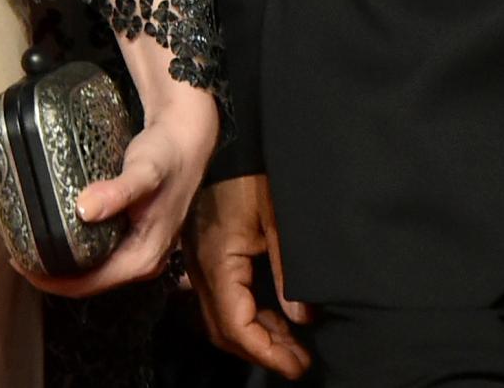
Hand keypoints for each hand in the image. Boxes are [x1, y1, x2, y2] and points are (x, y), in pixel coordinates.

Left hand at [22, 74, 219, 299]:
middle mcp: (142, 260)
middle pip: (89, 281)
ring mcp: (140, 248)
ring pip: (94, 267)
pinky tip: (58, 229)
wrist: (187, 136)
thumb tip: (84, 210)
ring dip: (63, 261)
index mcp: (143, 258)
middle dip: (53, 273)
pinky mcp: (135, 233)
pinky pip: (99, 252)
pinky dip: (75, 247)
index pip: (89, 285)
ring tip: (32, 243)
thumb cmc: (166, 155)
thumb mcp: (144, 172)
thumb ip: (117, 192)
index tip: (19, 263)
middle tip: (19, 253)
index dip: (51, 280)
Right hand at [186, 173, 312, 377]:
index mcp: (218, 262)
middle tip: (299, 361)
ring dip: (255, 335)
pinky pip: (223, 298)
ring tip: (293, 345)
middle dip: (262, 350)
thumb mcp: (278, 222)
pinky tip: (274, 318)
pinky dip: (247, 315)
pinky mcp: (205, 255)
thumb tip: (303, 320)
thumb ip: (287, 273)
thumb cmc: (251, 174)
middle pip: (225, 330)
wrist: (223, 139)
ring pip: (222, 318)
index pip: (237, 324)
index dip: (267, 352)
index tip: (297, 366)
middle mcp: (201, 269)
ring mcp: (200, 262)